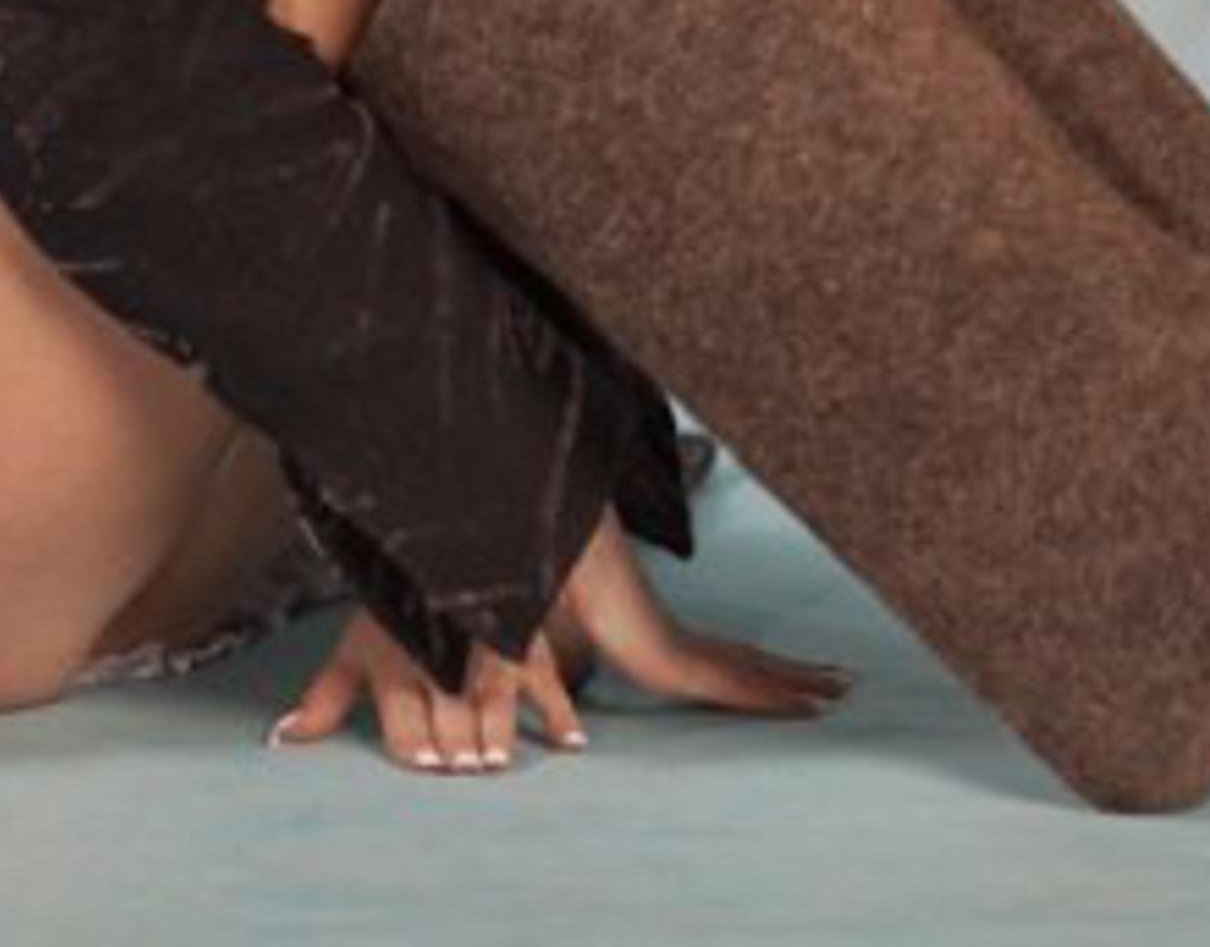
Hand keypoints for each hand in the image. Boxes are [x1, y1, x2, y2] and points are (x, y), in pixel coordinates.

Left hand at [268, 605, 581, 775]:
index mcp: (394, 660)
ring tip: (496, 758)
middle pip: (450, 706)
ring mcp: (482, 646)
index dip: (414, 739)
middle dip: (455, 740)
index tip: (424, 765)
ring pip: (493, 691)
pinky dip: (561, 711)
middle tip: (465, 768)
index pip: (405, 709)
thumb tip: (281, 740)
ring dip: (496, 726)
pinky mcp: (522, 640)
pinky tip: (570, 743)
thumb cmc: (387, 610)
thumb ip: (324, 701)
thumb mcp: (352, 651)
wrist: (428, 546)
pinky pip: (547, 677)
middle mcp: (439, 655)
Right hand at [269, 512, 847, 774]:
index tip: (778, 672)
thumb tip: (367, 684)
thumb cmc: (472, 558)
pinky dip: (763, 689)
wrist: (487, 514)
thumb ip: (431, 666)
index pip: (685, 652)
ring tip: (842, 691)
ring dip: (783, 682)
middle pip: (723, 661)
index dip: (729, 664)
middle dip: (776, 675)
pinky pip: (717, 675)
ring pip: (732, 668)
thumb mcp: (453, 628)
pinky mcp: (651, 641)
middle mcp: (637, 624)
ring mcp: (651, 632)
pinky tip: (811, 696)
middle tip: (840, 685)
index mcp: (612, 620)